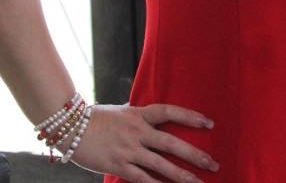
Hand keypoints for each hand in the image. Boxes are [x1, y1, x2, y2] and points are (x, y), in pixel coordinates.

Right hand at [70, 104, 219, 182]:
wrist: (69, 126)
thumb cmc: (95, 117)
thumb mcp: (122, 111)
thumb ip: (139, 117)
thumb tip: (155, 119)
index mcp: (140, 114)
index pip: (171, 112)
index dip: (191, 117)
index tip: (209, 124)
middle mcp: (138, 132)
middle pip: (172, 143)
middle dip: (195, 155)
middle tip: (213, 163)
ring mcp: (128, 149)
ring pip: (161, 164)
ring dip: (181, 175)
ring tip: (198, 182)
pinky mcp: (118, 165)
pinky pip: (141, 178)